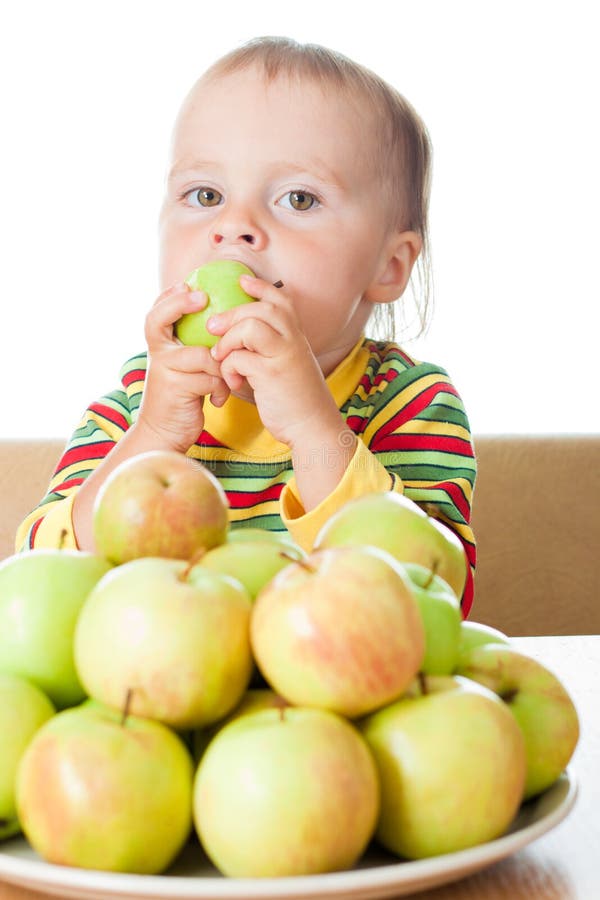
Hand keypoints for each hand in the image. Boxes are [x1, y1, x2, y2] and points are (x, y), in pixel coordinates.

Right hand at [137, 283, 229, 451]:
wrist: (165, 434)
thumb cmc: (183, 397)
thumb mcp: (185, 368)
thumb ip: (192, 346)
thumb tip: (222, 318)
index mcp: (159, 347)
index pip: (157, 313)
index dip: (170, 296)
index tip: (190, 284)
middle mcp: (157, 355)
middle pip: (158, 320)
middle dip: (181, 305)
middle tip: (203, 299)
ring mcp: (164, 371)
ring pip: (202, 355)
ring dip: (221, 367)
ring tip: (227, 380)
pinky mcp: (176, 389)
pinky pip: (210, 378)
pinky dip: (220, 388)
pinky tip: (217, 399)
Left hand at [207, 275, 337, 447]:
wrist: (313, 426)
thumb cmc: (296, 399)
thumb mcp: (289, 365)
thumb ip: (272, 348)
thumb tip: (242, 336)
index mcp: (296, 337)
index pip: (281, 300)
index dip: (261, 287)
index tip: (242, 281)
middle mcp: (293, 341)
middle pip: (261, 308)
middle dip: (232, 313)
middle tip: (213, 326)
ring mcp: (284, 356)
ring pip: (250, 327)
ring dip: (228, 339)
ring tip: (220, 355)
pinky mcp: (272, 375)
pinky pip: (240, 358)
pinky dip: (229, 368)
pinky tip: (232, 382)